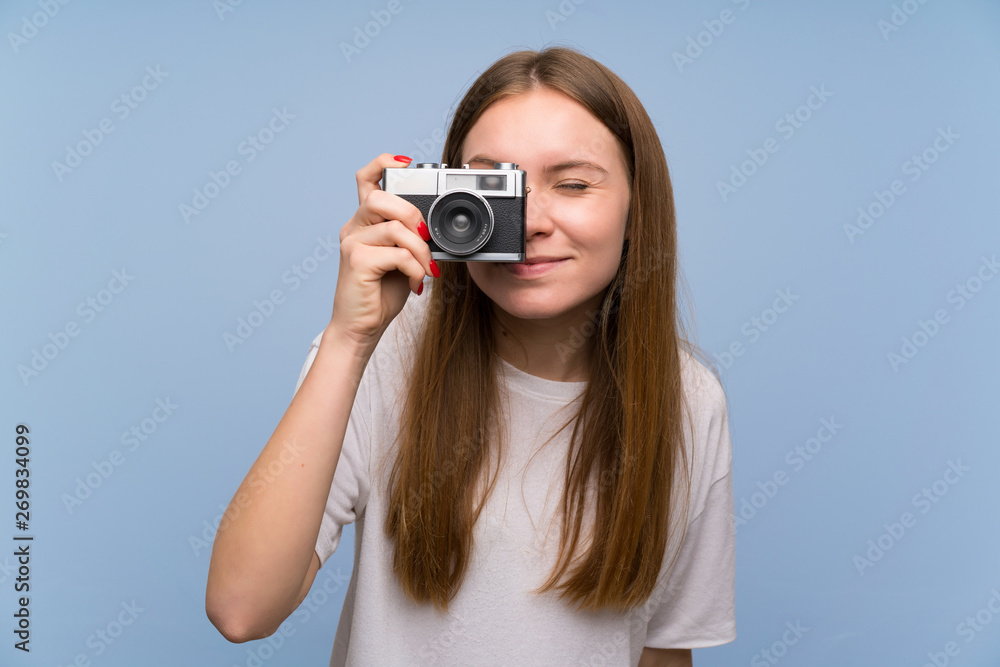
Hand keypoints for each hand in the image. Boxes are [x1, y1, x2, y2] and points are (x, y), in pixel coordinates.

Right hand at [328, 153, 437, 352]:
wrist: (361, 329)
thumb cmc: (380, 294)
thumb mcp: (401, 259)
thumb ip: (409, 238)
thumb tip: (433, 228)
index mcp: (364, 223)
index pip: (366, 179)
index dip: (383, 163)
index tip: (406, 163)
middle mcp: (354, 228)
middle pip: (380, 198)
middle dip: (412, 214)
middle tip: (425, 239)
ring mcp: (352, 243)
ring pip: (394, 228)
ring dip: (420, 250)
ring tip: (425, 269)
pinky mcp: (356, 262)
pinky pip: (396, 253)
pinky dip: (414, 268)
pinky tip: (415, 281)